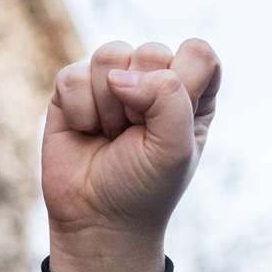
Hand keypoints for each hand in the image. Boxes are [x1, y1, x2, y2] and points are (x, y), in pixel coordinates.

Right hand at [42, 38, 219, 271]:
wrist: (98, 218)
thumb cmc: (146, 187)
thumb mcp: (175, 147)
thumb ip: (168, 97)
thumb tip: (120, 75)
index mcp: (192, 96)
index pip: (199, 54)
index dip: (183, 81)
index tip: (173, 120)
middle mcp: (154, 83)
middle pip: (153, 52)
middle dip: (143, 99)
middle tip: (137, 135)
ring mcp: (113, 82)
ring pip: (110, 54)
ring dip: (110, 105)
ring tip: (112, 135)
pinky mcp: (73, 90)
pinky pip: (72, 75)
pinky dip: (80, 111)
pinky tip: (86, 132)